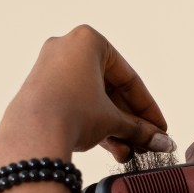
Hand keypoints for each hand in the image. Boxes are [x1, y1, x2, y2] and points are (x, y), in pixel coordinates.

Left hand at [0, 25, 173, 164]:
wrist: (33, 134)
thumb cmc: (71, 113)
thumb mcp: (113, 120)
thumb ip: (140, 129)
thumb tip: (161, 142)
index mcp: (88, 42)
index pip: (129, 78)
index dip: (148, 108)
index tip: (159, 127)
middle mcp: (67, 49)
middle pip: (111, 90)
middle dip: (130, 121)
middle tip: (146, 141)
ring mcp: (51, 70)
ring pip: (94, 100)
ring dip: (115, 127)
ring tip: (129, 151)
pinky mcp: (41, 91)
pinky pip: (76, 105)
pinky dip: (94, 124)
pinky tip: (112, 148)